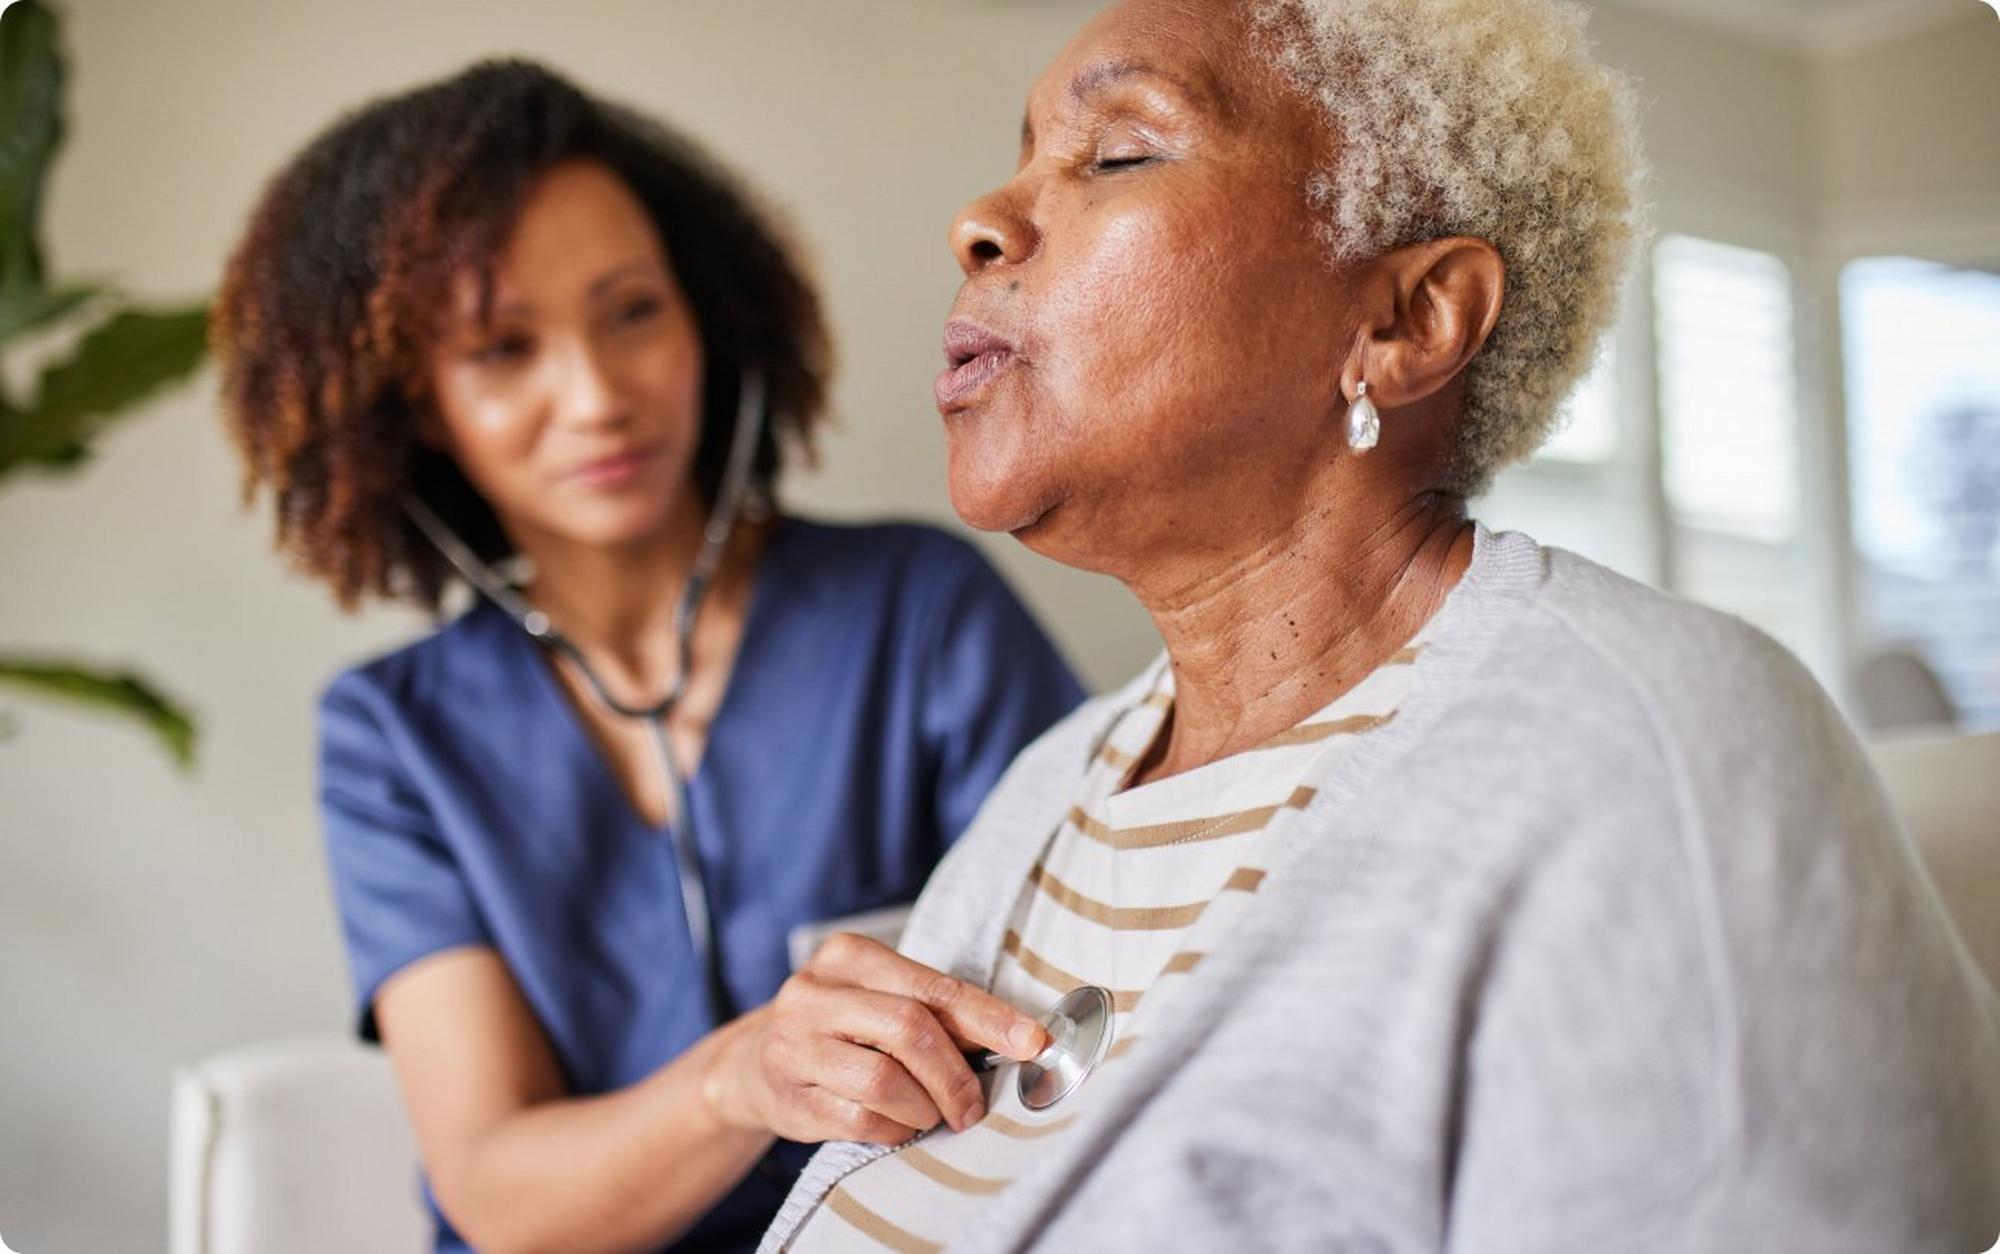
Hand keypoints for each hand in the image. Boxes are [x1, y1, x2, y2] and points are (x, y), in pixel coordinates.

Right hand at [700, 933, 1047, 1144]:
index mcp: (847, 955)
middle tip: (974, 1105)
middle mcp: (813, 993)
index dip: (988, 1018)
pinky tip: (898, 1125)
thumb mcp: (880, 999)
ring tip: (932, 1114)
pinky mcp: (790, 1097)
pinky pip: (860, 1121)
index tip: (1032, 1042)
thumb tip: (1019, 1039)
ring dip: (924, 1107)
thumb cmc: (841, 1027)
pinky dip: (894, 1129)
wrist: (753, 1064)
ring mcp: (795, 1046)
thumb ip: (935, 1010)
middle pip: (909, 1029)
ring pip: (883, 1081)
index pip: (933, 987)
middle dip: (955, 1075)